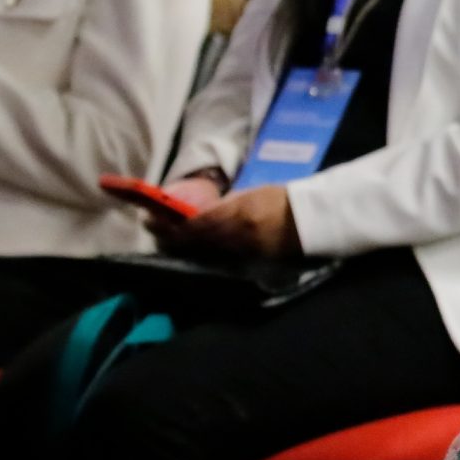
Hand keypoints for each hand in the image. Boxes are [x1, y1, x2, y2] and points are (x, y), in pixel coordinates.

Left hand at [155, 183, 298, 259]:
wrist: (310, 222)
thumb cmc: (281, 201)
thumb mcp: (249, 195)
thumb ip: (225, 205)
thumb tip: (203, 212)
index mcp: (234, 215)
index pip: (191, 224)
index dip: (167, 224)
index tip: (149, 217)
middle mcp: (234, 238)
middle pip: (191, 243)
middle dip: (169, 237)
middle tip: (153, 229)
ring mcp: (240, 254)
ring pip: (201, 253)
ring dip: (181, 247)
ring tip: (167, 240)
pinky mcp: (248, 264)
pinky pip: (217, 260)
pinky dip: (200, 255)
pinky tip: (193, 251)